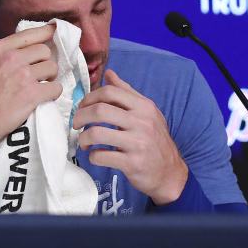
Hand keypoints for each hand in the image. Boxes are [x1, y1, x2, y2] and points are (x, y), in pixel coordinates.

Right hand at [0, 24, 62, 144]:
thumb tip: (14, 48)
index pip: (29, 34)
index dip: (45, 32)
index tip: (53, 32)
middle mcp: (12, 59)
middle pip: (44, 50)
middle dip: (44, 61)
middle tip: (40, 72)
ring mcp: (24, 76)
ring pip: (52, 68)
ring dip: (50, 77)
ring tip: (42, 85)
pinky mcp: (32, 95)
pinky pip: (56, 88)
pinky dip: (53, 92)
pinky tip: (46, 96)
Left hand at [72, 69, 188, 204]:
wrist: (170, 173)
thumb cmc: (155, 141)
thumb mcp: (147, 112)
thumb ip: (127, 93)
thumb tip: (109, 74)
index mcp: (144, 107)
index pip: (110, 91)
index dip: (89, 97)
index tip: (83, 107)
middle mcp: (142, 122)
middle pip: (99, 110)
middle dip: (80, 116)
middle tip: (76, 124)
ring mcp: (138, 143)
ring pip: (96, 133)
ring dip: (83, 138)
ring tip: (84, 142)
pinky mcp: (132, 163)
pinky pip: (101, 156)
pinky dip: (92, 156)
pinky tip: (96, 156)